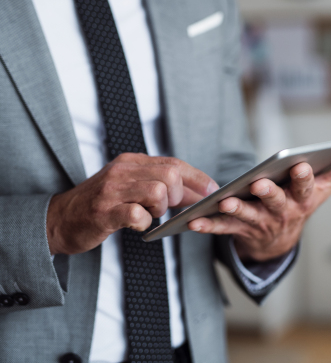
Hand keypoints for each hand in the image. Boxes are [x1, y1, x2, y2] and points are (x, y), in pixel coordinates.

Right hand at [46, 153, 218, 255]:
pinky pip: (137, 214)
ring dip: (162, 208)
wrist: (59, 220)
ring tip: (150, 214)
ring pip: (158, 191)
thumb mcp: (129, 186)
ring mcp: (112, 191)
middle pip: (170, 175)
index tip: (213, 191)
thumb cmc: (101, 205)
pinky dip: (144, 222)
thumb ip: (159, 184)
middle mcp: (122, 172)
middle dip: (180, 194)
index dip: (198, 178)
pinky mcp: (104, 212)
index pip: (174, 163)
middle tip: (172, 207)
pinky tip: (137, 224)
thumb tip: (198, 193)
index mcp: (131, 162)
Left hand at [187, 149, 330, 260]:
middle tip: (260, 183)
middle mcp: (282, 212)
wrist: (279, 241)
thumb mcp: (323, 190)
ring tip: (225, 200)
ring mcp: (260, 223)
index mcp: (302, 200)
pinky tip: (195, 222)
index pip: (306, 186)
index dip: (304, 177)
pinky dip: (209, 225)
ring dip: (237, 209)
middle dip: (269, 193)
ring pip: (248, 215)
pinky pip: (224, 228)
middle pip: (276, 202)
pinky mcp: (240, 230)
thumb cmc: (301, 205)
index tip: (302, 164)